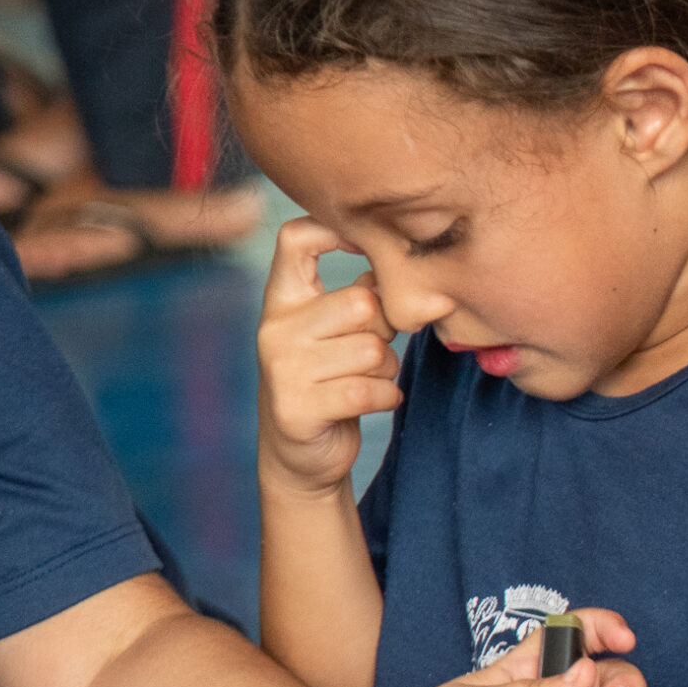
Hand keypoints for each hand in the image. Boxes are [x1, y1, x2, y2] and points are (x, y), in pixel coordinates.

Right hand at [257, 218, 398, 498]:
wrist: (303, 454)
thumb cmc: (333, 380)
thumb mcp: (342, 331)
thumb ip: (366, 295)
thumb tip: (412, 269)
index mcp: (283, 299)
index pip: (296, 238)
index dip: (336, 231)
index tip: (366, 252)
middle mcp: (275, 327)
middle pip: (361, 303)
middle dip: (385, 331)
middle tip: (373, 352)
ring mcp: (281, 368)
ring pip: (371, 350)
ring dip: (386, 369)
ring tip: (367, 379)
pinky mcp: (296, 408)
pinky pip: (369, 390)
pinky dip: (386, 397)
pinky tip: (374, 401)